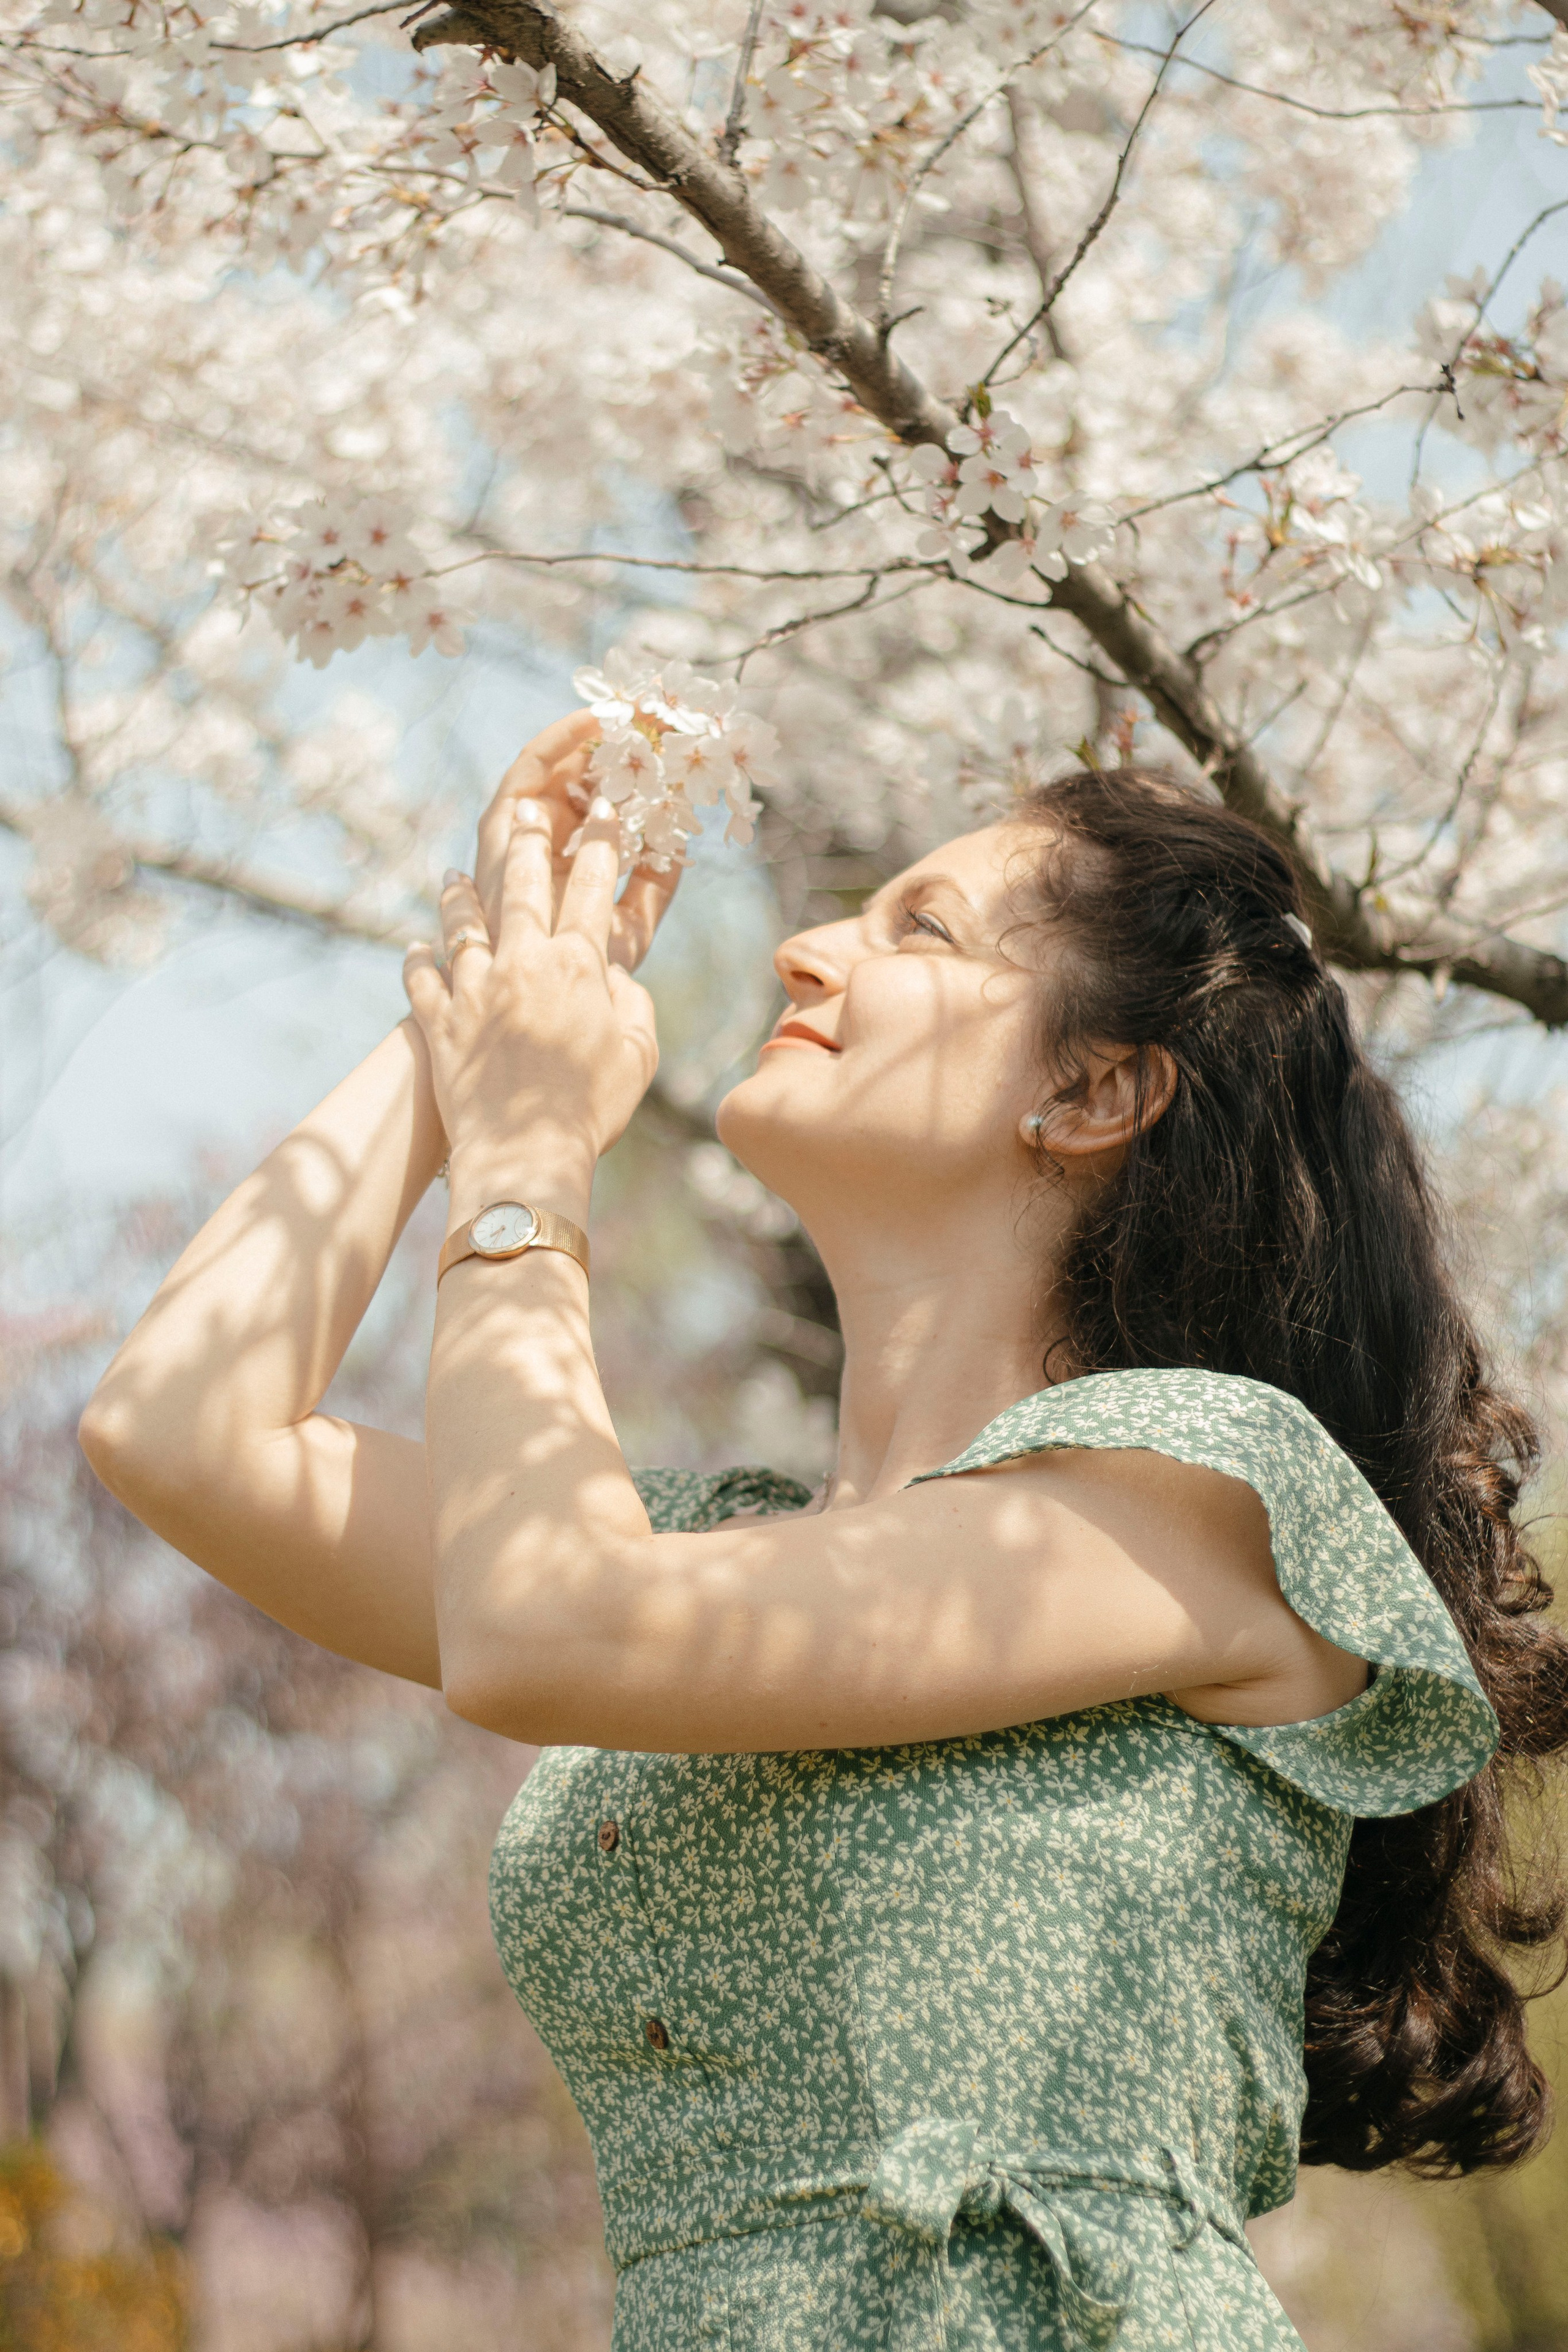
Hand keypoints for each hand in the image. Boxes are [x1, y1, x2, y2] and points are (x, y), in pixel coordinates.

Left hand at [405, 797, 658, 1217]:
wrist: (524, 1155)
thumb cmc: (591, 1110)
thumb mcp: (638, 1055)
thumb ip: (631, 1003)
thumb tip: (613, 976)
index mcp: (577, 968)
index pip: (591, 889)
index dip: (601, 844)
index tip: (604, 811)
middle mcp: (521, 964)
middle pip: (522, 886)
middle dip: (526, 840)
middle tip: (524, 809)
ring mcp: (473, 990)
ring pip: (461, 923)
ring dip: (458, 894)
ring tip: (452, 873)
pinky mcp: (438, 1022)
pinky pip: (421, 977)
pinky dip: (417, 959)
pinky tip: (415, 947)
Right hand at [470, 710, 681, 971]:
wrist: (535, 1004)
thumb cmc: (580, 978)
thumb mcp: (630, 927)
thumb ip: (653, 886)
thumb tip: (681, 844)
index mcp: (575, 863)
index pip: (611, 805)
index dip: (646, 776)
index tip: (684, 751)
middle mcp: (546, 841)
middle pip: (588, 778)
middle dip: (627, 744)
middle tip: (667, 715)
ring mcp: (523, 830)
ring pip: (562, 765)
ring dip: (597, 731)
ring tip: (639, 707)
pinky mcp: (500, 822)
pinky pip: (530, 765)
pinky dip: (561, 738)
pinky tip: (597, 719)